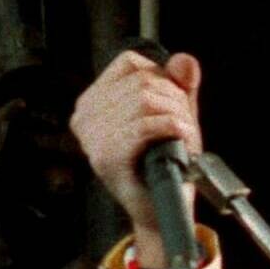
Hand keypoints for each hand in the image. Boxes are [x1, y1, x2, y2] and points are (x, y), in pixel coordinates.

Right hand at [69, 49, 202, 267]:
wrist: (164, 207)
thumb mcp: (175, 112)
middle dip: (175, 101)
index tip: (172, 104)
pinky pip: (143, 126)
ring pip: (145, 100)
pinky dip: (171, 128)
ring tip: (182, 136)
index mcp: (93, 100)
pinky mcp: (106, 158)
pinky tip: (180, 139)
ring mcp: (92, 138)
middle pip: (142, 82)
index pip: (130, 64)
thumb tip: (184, 61)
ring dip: (177, 116)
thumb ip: (180, 84)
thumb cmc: (166, 161)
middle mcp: (85, 116)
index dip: (162, 78)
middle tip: (183, 125)